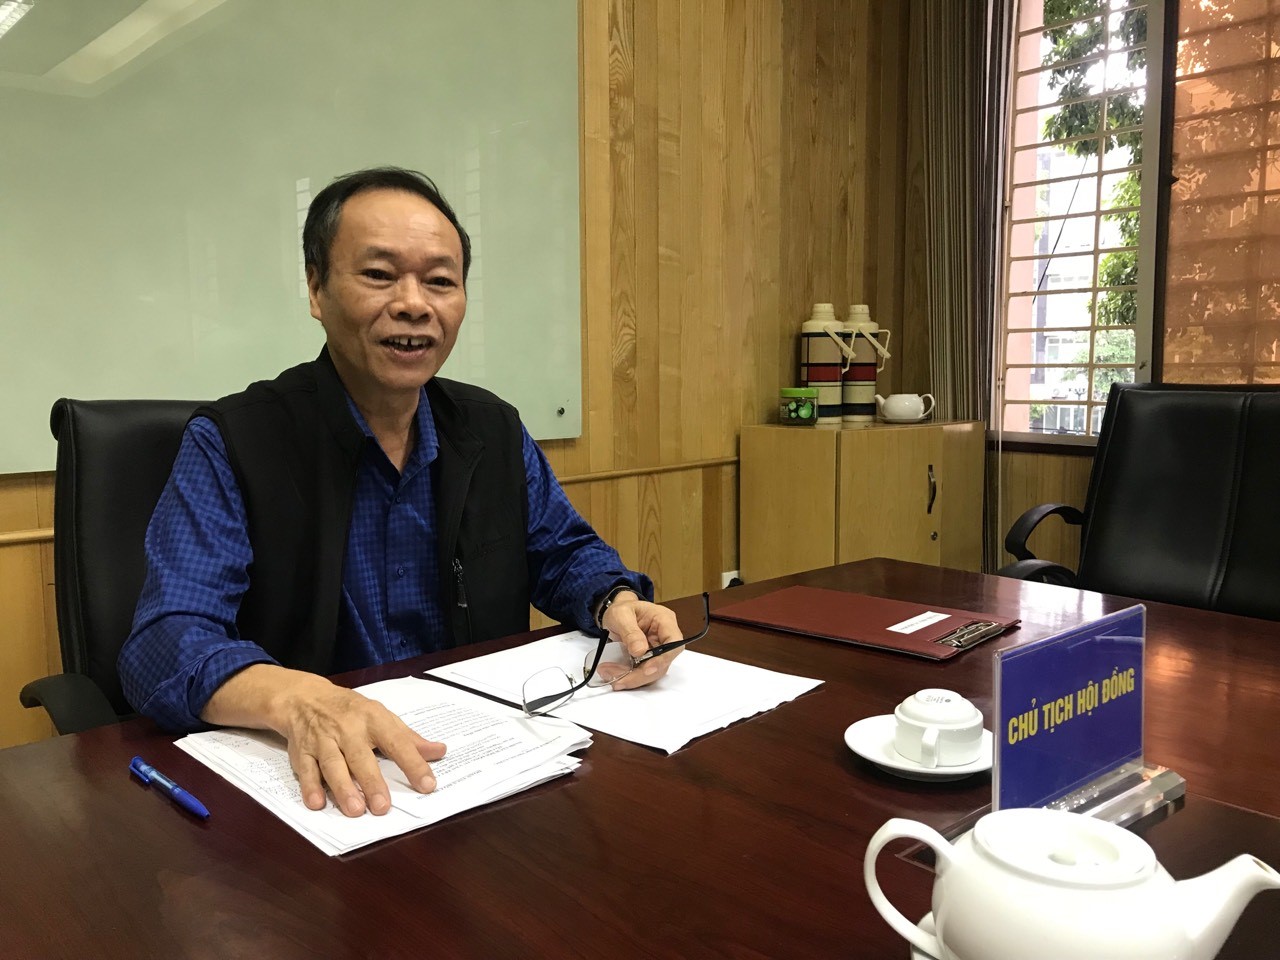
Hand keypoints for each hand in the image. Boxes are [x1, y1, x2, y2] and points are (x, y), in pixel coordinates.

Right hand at [203, 665, 445, 817]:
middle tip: (383, 807)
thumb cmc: (352, 711)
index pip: (397, 742)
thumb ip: (409, 739)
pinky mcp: (301, 752)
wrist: (305, 698)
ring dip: (343, 788)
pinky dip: (310, 786)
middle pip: (360, 757)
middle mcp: (348, 729)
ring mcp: (323, 741)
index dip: (413, 763)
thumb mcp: (382, 717)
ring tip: (355, 810)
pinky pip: (305, 770)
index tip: (427, 784)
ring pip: (333, 765)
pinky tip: (316, 804)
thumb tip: (440, 752)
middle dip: (371, 782)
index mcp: (373, 719)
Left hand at [599, 592, 684, 690]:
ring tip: (611, 677)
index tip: (646, 669)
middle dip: (641, 675)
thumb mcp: (620, 614)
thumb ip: (630, 631)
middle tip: (619, 680)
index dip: (663, 659)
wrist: (615, 614)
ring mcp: (658, 650)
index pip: (674, 643)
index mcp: (664, 620)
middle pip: (663, 663)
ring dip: (633, 679)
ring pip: (653, 672)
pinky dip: (629, 677)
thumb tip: (640, 651)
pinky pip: (643, 673)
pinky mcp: (649, 659)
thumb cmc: (621, 609)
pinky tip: (615, 676)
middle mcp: (665, 637)